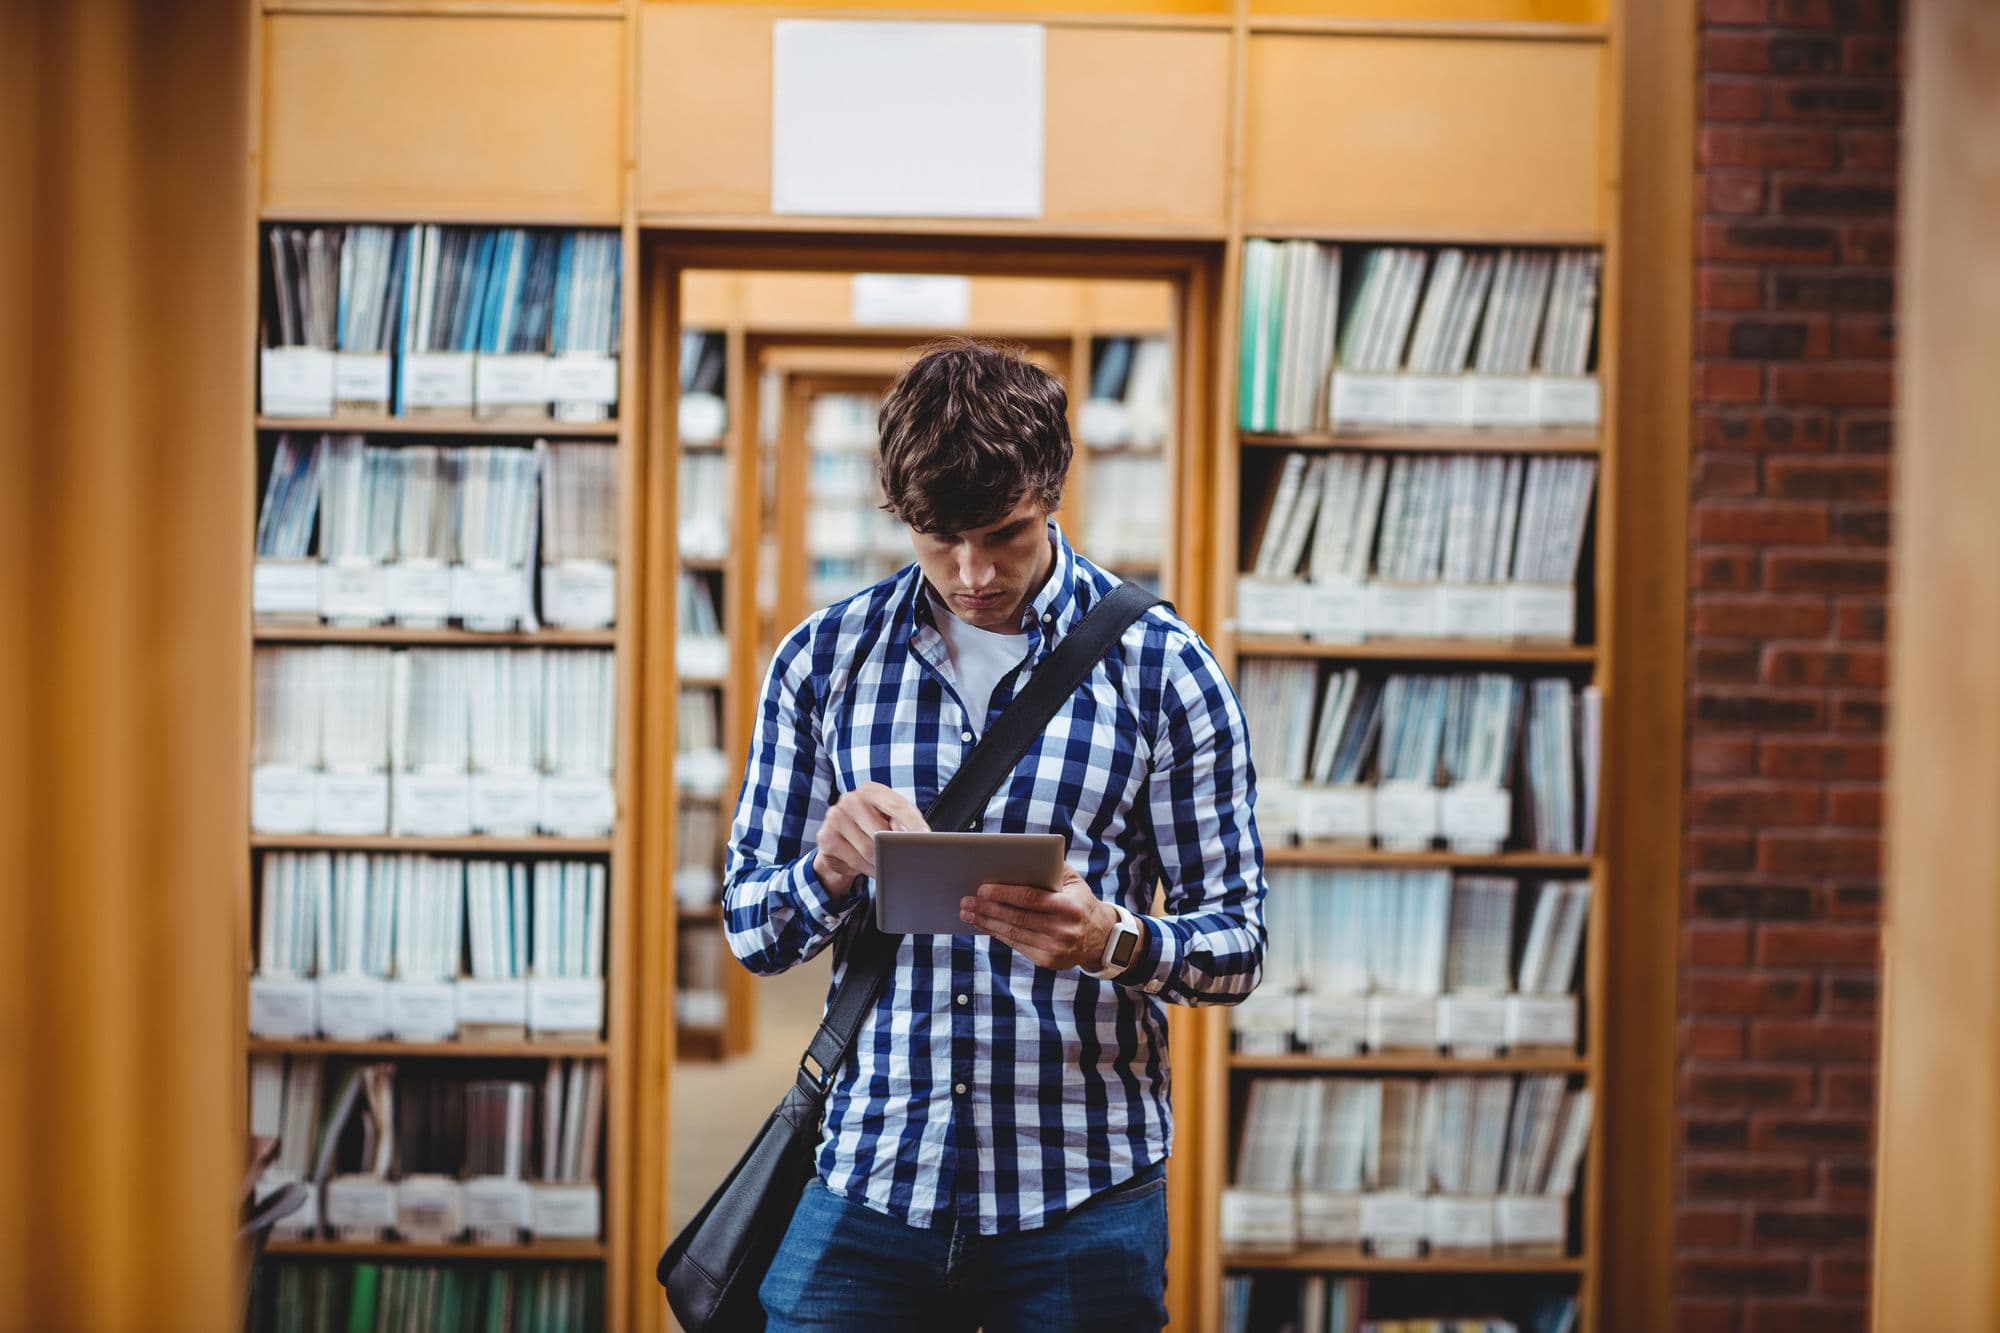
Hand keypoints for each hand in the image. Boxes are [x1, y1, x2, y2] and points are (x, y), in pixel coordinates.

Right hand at [812, 782, 928, 898]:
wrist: (838, 840)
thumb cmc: (872, 827)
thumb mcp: (889, 818)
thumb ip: (903, 821)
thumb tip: (916, 833)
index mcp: (870, 790)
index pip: (896, 805)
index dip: (912, 822)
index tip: (925, 835)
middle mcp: (850, 799)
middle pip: (881, 831)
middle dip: (894, 848)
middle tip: (902, 857)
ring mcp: (835, 818)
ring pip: (868, 849)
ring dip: (882, 861)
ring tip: (887, 863)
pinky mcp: (826, 838)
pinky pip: (855, 860)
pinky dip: (868, 868)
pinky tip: (872, 867)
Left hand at [960, 866, 1117, 972]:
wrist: (1099, 937)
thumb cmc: (1079, 900)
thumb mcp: (1073, 880)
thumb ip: (1050, 867)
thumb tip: (1016, 859)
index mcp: (1069, 906)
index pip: (1030, 898)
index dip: (1004, 894)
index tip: (981, 888)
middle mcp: (1063, 930)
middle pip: (1017, 918)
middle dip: (987, 909)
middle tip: (966, 901)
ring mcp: (1056, 949)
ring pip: (1013, 933)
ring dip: (986, 923)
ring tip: (968, 913)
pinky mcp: (1048, 961)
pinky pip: (1016, 945)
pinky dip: (997, 934)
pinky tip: (984, 924)